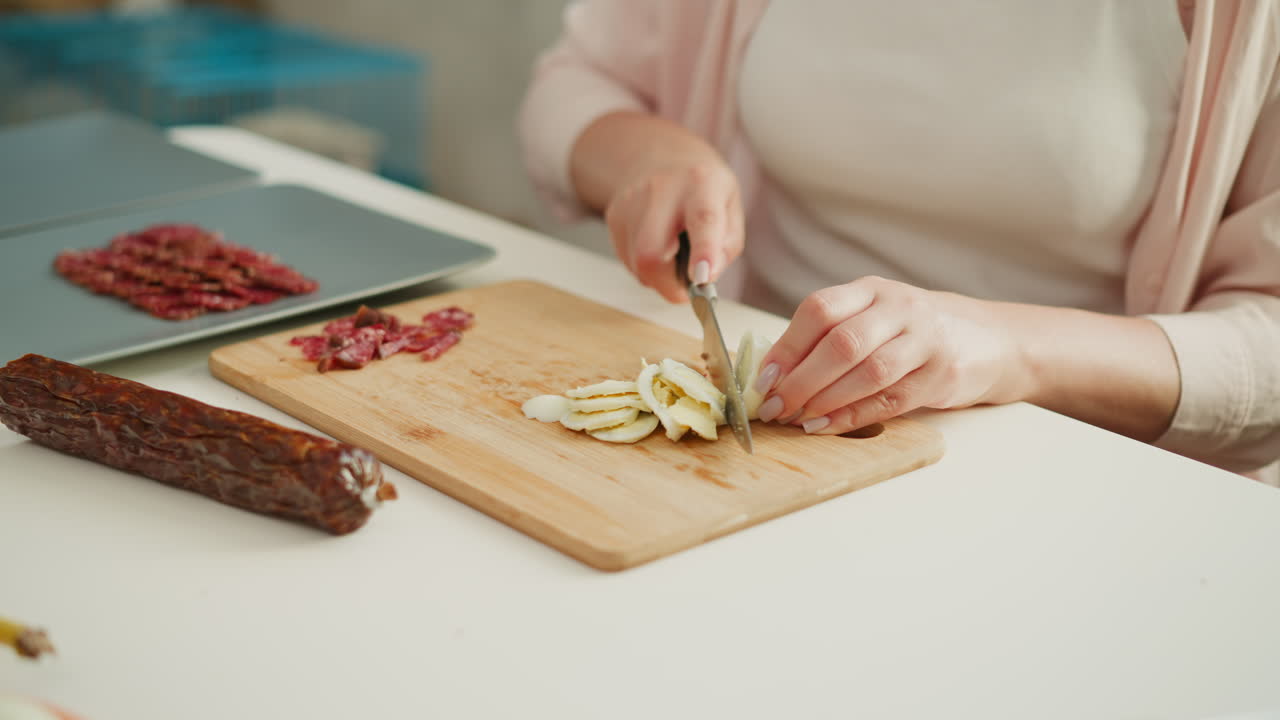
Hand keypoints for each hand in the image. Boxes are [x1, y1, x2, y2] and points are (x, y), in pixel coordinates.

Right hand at [603, 154, 743, 301]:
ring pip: (637, 264)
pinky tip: (657, 247)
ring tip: (673, 256)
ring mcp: (631, 202)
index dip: (703, 252)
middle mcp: (662, 189)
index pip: (703, 219)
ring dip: (658, 277)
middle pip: (651, 253)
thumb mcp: (730, 207)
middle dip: (668, 283)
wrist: (660, 156)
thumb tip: (705, 278)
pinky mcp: (614, 216)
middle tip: (685, 288)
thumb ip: (726, 245)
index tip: (703, 278)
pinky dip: (645, 267)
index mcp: (702, 183)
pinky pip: (628, 261)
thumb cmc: (702, 189)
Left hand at [753, 276, 1028, 433]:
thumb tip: (772, 375)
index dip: (787, 346)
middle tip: (775, 406)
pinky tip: (826, 426)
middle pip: (842, 343)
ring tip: (798, 418)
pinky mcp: (943, 374)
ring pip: (868, 372)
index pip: (820, 309)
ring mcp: (926, 340)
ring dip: (826, 401)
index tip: (763, 378)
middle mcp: (900, 308)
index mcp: (871, 289)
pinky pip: (890, 400)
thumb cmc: (911, 333)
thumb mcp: (873, 317)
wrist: (990, 339)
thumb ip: (829, 336)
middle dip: (801, 380)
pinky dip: (852, 417)